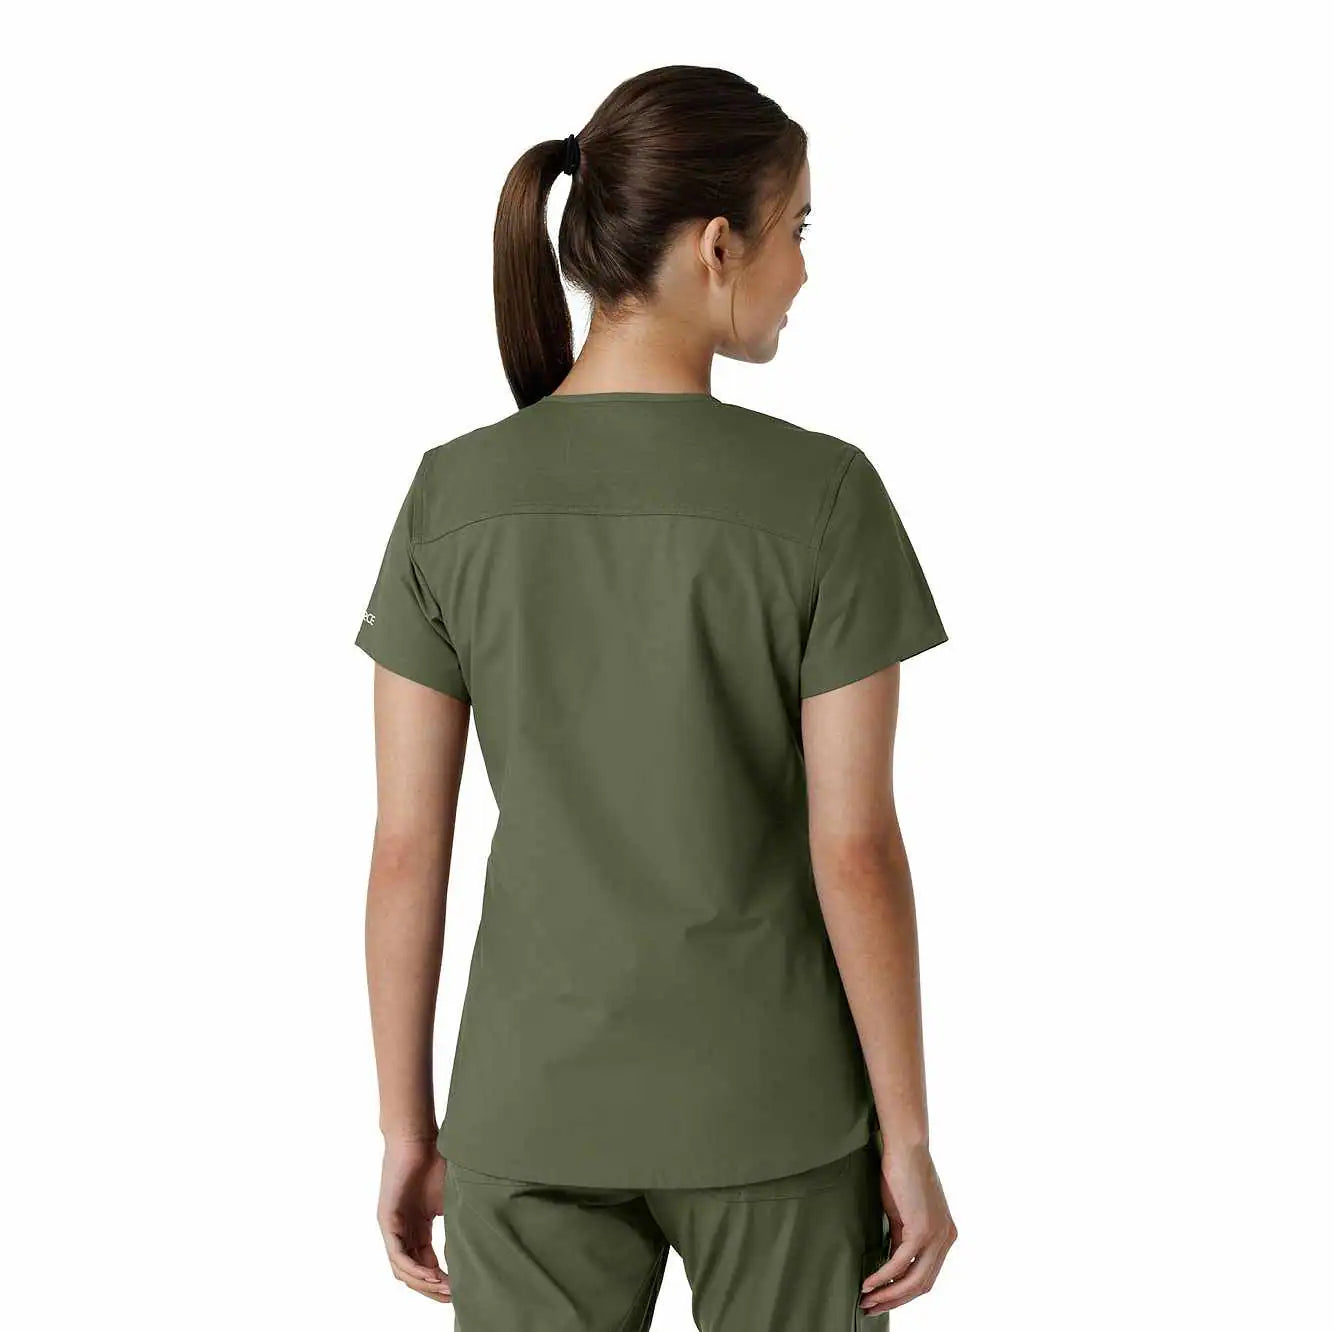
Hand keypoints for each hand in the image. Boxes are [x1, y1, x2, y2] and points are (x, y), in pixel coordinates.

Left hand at [377, 1136, 450, 1303]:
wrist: (419, 1137)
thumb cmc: (436, 1160)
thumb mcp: (450, 1199)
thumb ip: (455, 1222)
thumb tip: (476, 1245)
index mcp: (417, 1228)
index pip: (426, 1264)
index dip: (442, 1280)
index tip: (459, 1289)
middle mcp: (402, 1232)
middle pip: (413, 1273)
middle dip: (433, 1288)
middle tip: (453, 1296)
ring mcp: (392, 1227)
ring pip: (404, 1269)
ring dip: (425, 1283)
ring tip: (445, 1288)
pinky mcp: (387, 1220)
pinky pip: (397, 1255)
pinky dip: (414, 1268)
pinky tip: (432, 1274)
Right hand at [859, 1142, 957, 1314]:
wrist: (906, 1147)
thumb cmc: (901, 1174)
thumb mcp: (903, 1214)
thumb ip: (902, 1238)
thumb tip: (891, 1264)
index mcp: (945, 1236)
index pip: (927, 1276)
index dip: (904, 1292)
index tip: (881, 1298)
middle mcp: (946, 1239)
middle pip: (922, 1285)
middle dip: (895, 1300)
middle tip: (871, 1307)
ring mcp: (936, 1236)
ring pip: (914, 1281)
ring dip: (888, 1294)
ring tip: (867, 1300)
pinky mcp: (922, 1230)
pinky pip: (900, 1263)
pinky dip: (883, 1276)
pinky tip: (868, 1282)